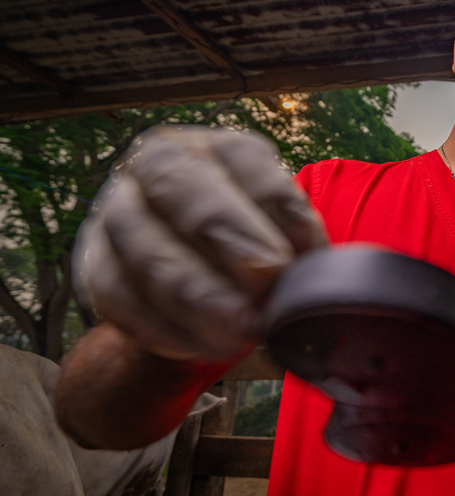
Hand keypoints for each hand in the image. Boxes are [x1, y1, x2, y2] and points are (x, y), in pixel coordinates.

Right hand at [74, 126, 325, 360]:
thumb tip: (316, 276)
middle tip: (269, 283)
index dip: (279, 206)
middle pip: (186, 193)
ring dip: (200, 297)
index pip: (245, 161)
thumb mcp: (282, 228)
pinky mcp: (96, 266)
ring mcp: (119, 213)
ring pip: (149, 251)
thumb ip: (298, 242)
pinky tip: (203, 347)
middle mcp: (158, 166)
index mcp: (216, 148)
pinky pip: (122, 298)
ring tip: (241, 332)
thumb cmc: (251, 242)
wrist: (193, 274)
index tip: (305, 253)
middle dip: (232, 241)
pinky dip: (166, 328)